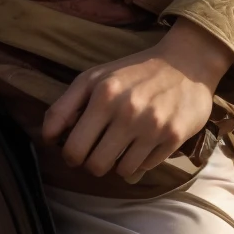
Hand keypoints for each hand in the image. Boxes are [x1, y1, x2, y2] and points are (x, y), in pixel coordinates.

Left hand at [41, 19, 233, 181]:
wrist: (185, 63)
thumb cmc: (132, 72)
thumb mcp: (94, 78)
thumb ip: (66, 105)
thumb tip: (48, 136)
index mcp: (103, 94)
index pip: (73, 148)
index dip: (70, 156)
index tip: (75, 150)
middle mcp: (127, 111)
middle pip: (95, 165)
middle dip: (92, 163)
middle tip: (98, 151)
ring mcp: (152, 126)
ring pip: (121, 170)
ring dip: (118, 162)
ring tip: (122, 144)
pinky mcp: (173, 138)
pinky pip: (145, 167)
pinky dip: (140, 159)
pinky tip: (143, 141)